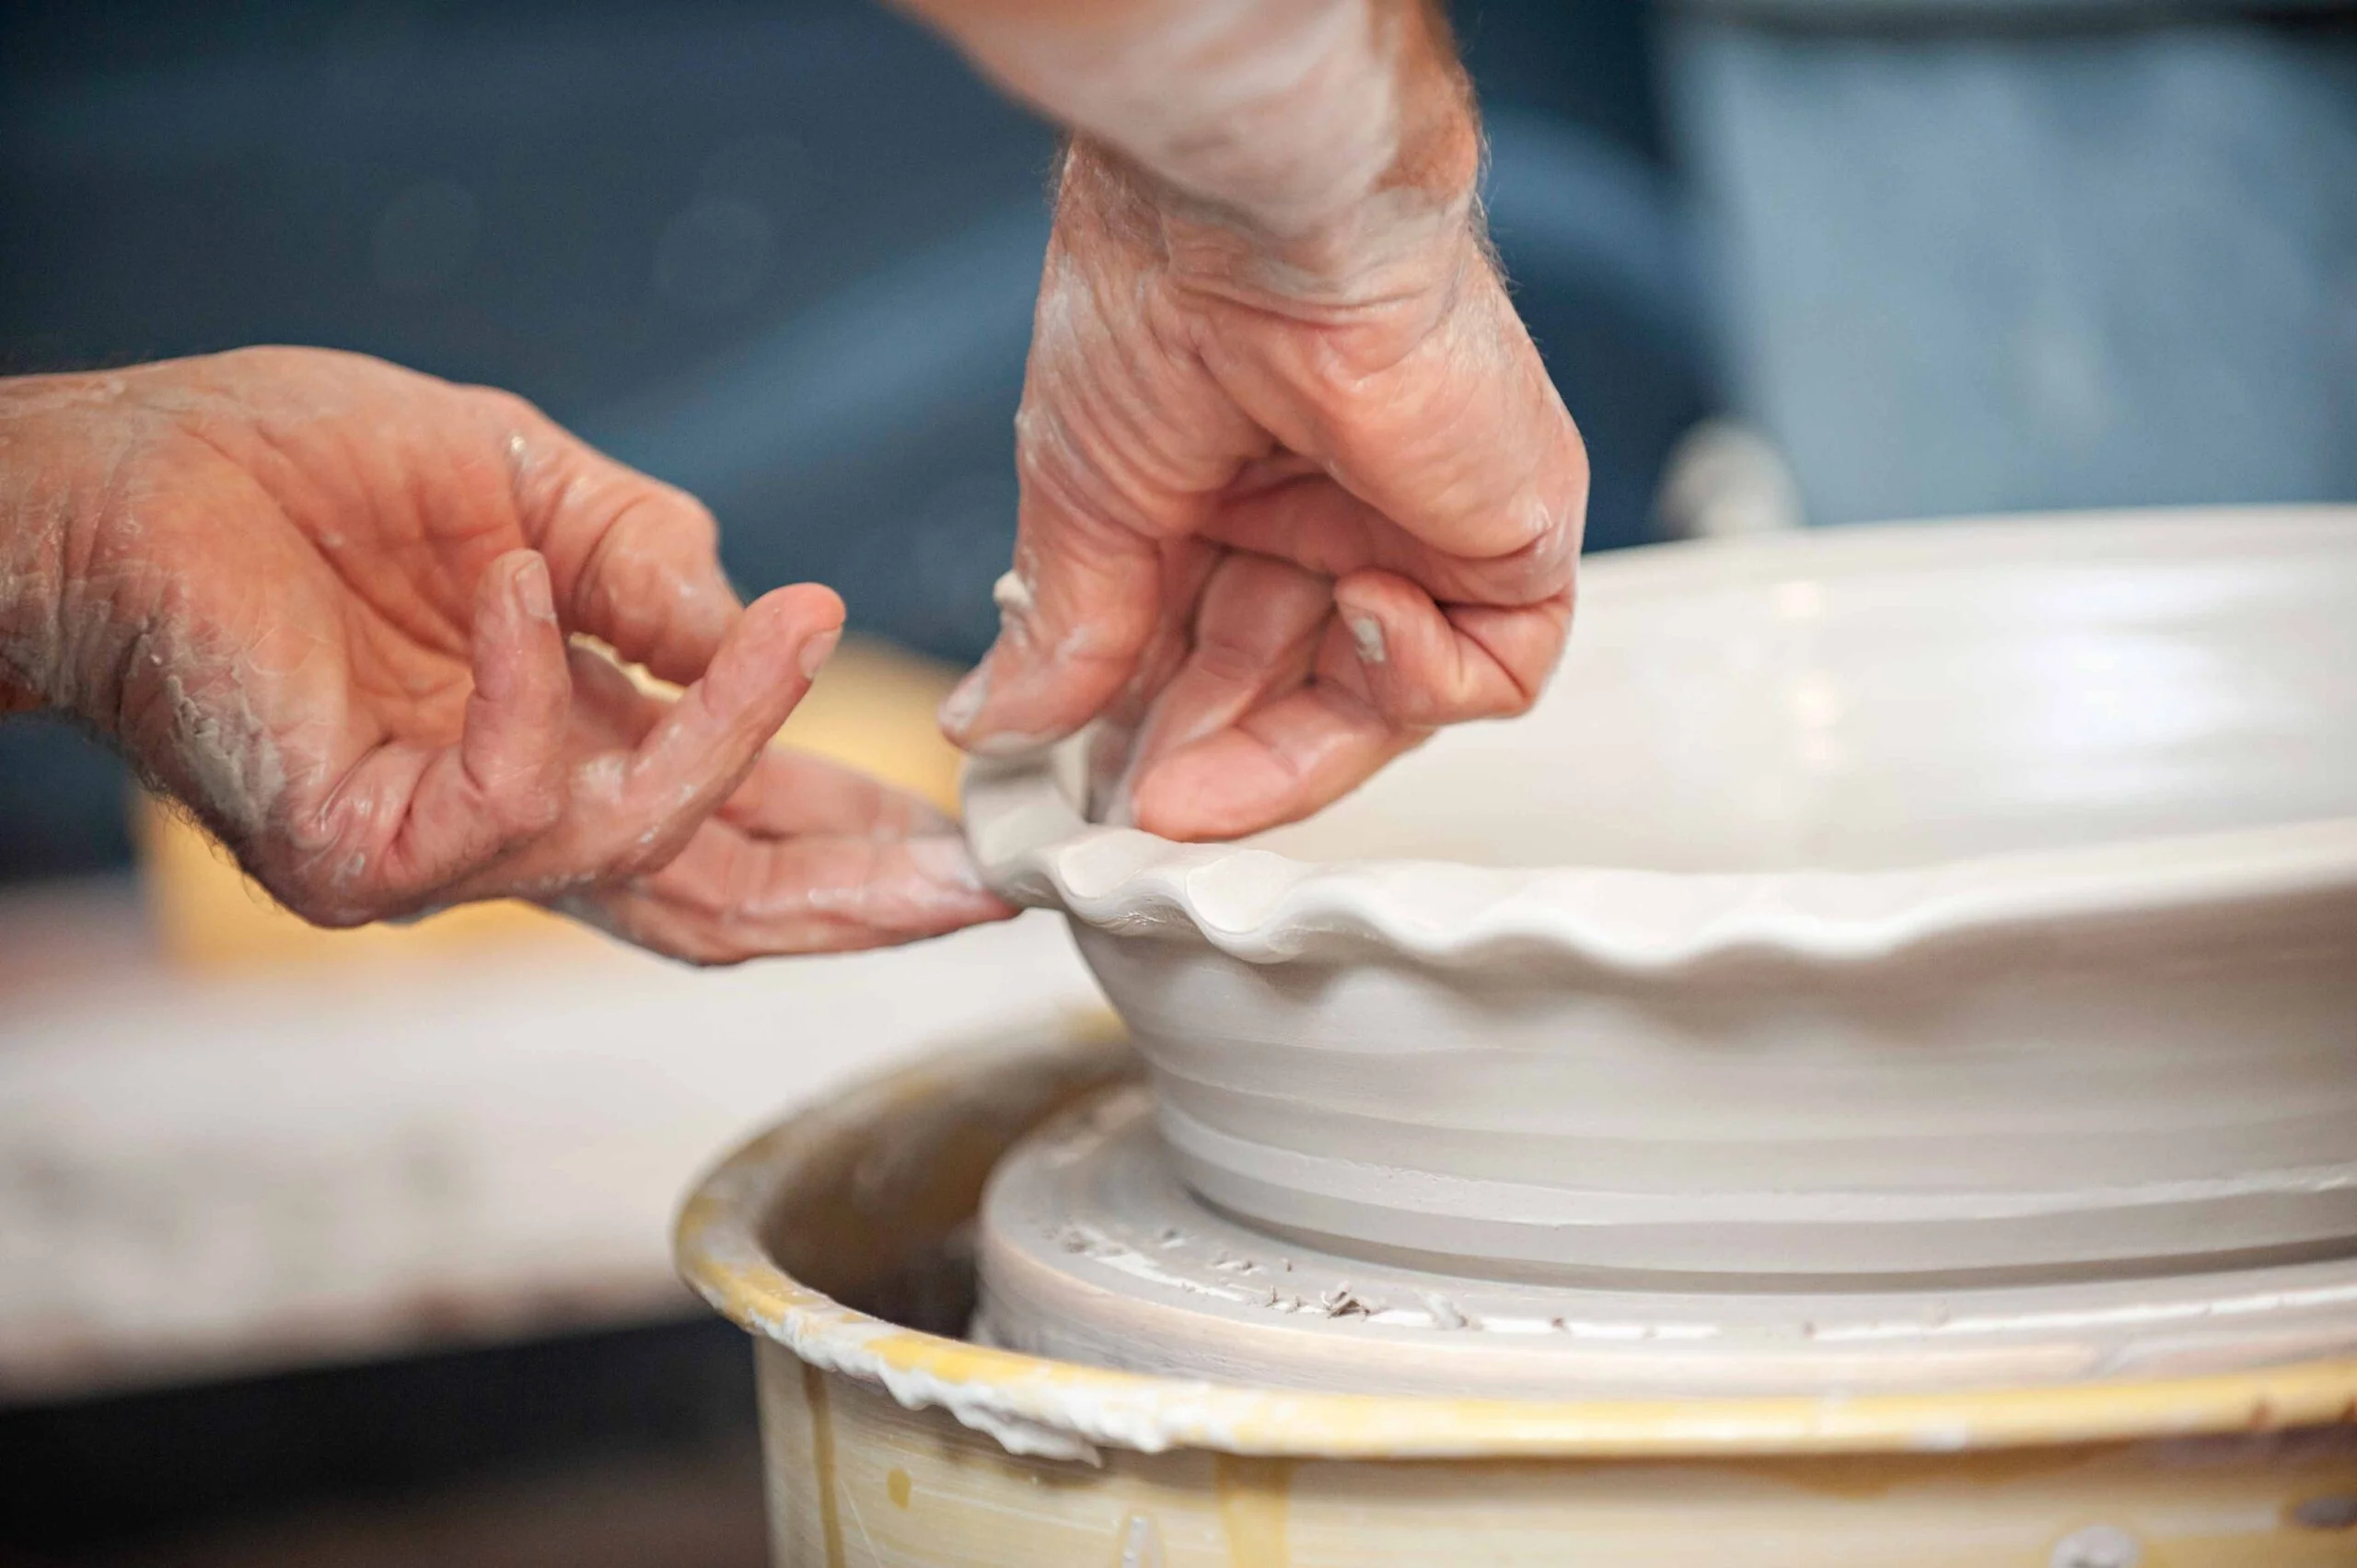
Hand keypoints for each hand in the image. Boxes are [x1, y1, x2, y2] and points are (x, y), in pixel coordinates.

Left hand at [0, 348, 1009, 960]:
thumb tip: (760, 621)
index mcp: (573, 742)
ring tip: (793, 623)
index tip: (979, 842)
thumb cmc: (299, 474)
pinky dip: (528, 682)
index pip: (739, 822)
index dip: (859, 836)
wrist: (113, 476)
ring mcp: (445, 854)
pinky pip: (505, 800)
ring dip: (741, 743)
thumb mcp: (527, 480)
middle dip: (859, 899)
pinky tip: (511, 579)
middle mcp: (520, 821)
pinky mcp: (364, 854)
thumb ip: (649, 557)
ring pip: (647, 852)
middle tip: (977, 888)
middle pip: (721, 902)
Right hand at [929, 7, 1586, 838]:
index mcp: (1228, 490)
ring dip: (1288, 750)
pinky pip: (1491, 671)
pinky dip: (1415, 679)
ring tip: (1191, 773)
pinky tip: (1349, 613)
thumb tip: (991, 724)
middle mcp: (1327, 509)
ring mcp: (1420, 524)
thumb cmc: (1160, 304)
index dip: (1154, 733)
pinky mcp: (1510, 531)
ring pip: (1378, 700)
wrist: (1257, 225)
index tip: (1091, 800)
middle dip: (1210, 762)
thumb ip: (1067, 629)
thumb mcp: (1083, 500)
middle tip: (1139, 817)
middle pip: (1288, 690)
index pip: (1203, 653)